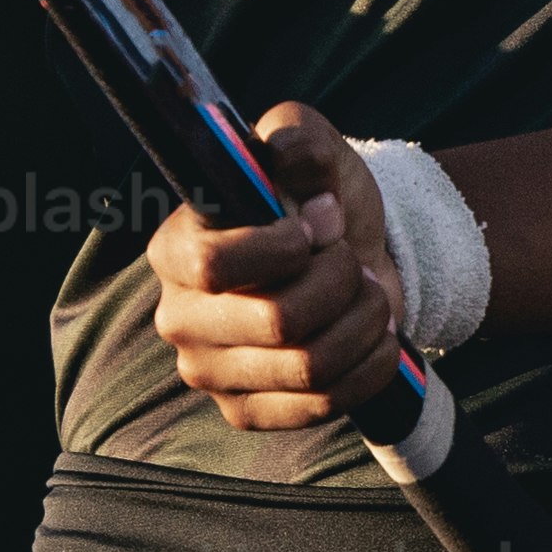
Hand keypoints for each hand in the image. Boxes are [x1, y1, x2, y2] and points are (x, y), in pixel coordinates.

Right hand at [146, 98, 396, 434]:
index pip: (214, 265)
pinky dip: (369, 366)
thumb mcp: (316, 152)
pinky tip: (376, 337)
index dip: (287, 245)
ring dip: (363, 322)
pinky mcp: (247, 411)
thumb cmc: (323, 202)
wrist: (356, 259)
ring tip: (370, 294)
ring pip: (309, 365)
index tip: (325, 221)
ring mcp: (210, 371)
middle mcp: (179, 316)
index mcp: (176, 248)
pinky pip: (321, 405)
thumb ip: (299, 140)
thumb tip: (286, 156)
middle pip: (277, 320)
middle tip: (354, 261)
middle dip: (341, 282)